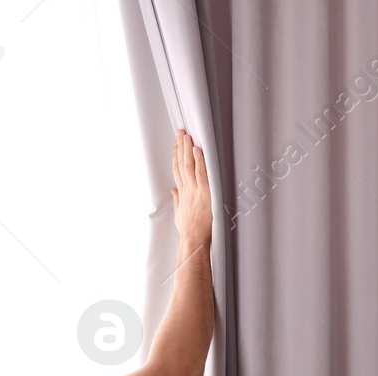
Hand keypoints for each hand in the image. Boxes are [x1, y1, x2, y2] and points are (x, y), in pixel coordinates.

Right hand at [171, 129, 212, 251]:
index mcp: (181, 193)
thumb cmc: (188, 230)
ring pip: (188, 166)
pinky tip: (197, 150)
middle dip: (180, 146)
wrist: (193, 240)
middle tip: (180, 132)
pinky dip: (199, 161)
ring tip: (187, 136)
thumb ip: (176, 200)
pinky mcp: (204, 194)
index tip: (176, 143)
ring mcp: (194, 191)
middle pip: (181, 163)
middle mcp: (186, 189)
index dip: (176, 155)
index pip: (176, 169)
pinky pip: (201, 174)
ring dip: (187, 149)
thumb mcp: (179, 214)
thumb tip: (173, 190)